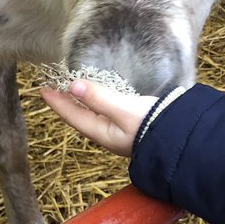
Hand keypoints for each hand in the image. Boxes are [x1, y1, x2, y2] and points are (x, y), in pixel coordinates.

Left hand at [41, 80, 156, 157]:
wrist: (181, 138)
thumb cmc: (153, 124)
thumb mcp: (123, 109)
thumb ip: (98, 97)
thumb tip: (72, 85)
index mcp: (101, 132)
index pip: (72, 115)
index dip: (56, 101)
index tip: (43, 87)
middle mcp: (107, 135)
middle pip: (79, 117)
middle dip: (65, 103)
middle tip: (54, 87)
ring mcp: (120, 133)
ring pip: (92, 116)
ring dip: (80, 103)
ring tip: (72, 91)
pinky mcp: (132, 126)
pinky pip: (105, 114)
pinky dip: (96, 104)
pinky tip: (99, 99)